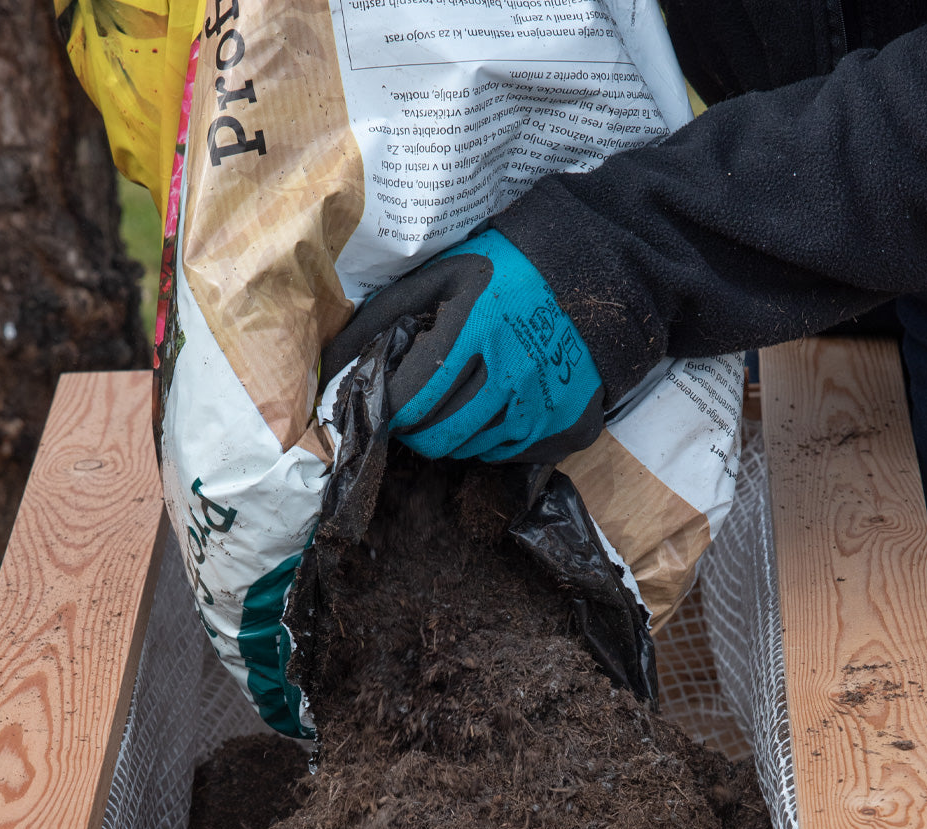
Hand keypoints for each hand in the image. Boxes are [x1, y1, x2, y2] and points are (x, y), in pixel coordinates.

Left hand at [322, 230, 605, 462]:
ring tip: (467, 396)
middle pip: (436, 437)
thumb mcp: (441, 277)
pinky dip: (496, 440)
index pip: (409, 400)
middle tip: (420, 407)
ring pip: (471, 451)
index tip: (383, 403)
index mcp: (473, 329)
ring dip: (457, 433)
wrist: (596, 277)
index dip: (388, 409)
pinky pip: (511, 456)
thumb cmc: (503, 275)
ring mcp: (544, 408)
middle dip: (416, 428)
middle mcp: (511, 375)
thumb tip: (330, 365)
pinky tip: (502, 405)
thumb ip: (382, 318)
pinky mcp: (569, 429)